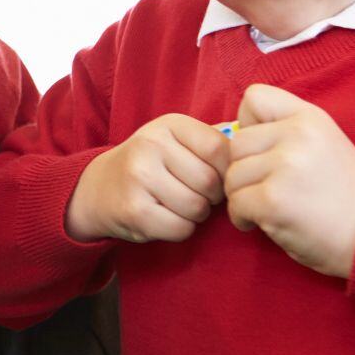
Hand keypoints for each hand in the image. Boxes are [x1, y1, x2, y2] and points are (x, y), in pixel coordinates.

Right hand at [68, 113, 228, 242]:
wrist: (99, 188)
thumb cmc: (151, 165)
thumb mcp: (176, 142)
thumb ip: (211, 146)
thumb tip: (256, 163)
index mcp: (169, 124)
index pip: (220, 151)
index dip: (226, 172)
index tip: (214, 177)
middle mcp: (150, 144)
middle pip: (211, 184)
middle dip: (210, 197)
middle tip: (192, 194)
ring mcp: (139, 177)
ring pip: (198, 208)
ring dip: (195, 215)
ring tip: (176, 205)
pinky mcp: (134, 210)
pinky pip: (181, 228)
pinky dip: (180, 229)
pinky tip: (164, 218)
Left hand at [224, 84, 354, 277]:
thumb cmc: (346, 197)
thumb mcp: (326, 145)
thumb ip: (287, 131)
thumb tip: (237, 131)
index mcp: (310, 117)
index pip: (253, 97)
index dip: (249, 125)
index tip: (265, 150)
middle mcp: (298, 134)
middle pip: (236, 143)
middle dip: (243, 170)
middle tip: (266, 189)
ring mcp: (285, 166)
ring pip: (232, 176)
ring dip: (243, 197)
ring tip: (271, 208)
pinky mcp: (273, 199)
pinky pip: (236, 204)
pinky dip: (243, 218)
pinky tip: (267, 223)